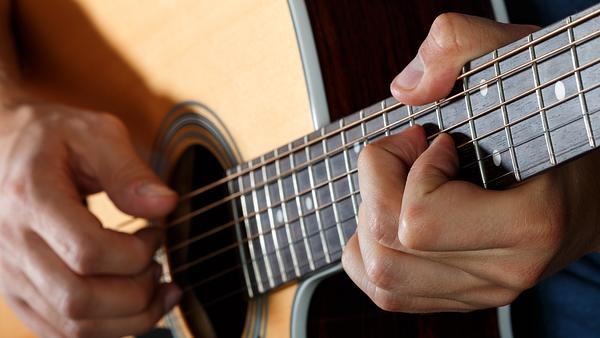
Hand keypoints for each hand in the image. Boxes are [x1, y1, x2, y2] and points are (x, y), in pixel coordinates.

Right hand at [0, 100, 180, 336]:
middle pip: (79, 299)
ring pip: (73, 327)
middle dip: (137, 292)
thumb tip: (166, 205)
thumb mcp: (94, 133)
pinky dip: (105, 330)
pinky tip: (132, 308)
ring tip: (157, 289)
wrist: (2, 149)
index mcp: (30, 198)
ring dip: (129, 319)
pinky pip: (60, 332)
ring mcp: (11, 274)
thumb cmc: (51, 138)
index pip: (87, 252)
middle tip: (158, 265)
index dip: (136, 252)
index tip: (156, 233)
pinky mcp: (19, 291)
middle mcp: (13, 244)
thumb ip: (129, 171)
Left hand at [342, 13, 599, 311]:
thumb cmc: (551, 119)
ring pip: (381, 276)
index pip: (420, 219)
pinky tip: (390, 220)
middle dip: (377, 189)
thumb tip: (407, 90)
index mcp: (530, 223)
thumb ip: (459, 46)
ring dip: (368, 222)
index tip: (435, 140)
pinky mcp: (464, 298)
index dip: (407, 169)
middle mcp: (507, 270)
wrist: (591, 178)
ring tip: (400, 186)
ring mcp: (484, 291)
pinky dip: (369, 255)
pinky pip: (388, 294)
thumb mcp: (516, 59)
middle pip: (388, 249)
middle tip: (406, 156)